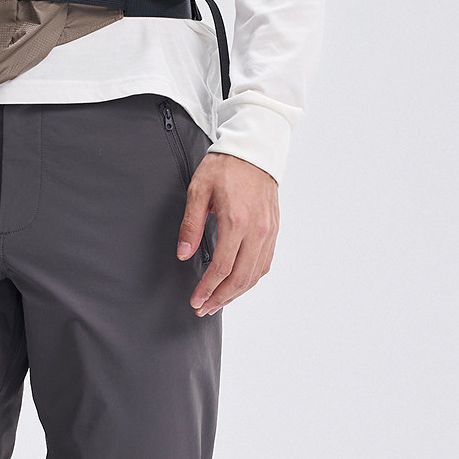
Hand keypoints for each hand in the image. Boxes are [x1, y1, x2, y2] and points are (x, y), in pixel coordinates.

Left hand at [177, 152, 279, 315]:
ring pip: (254, 275)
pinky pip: (264, 264)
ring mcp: (268, 232)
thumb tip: (183, 253)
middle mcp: (257, 230)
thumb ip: (190, 225)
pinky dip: (250, 280)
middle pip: (240, 278)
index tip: (195, 300)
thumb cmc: (225, 166)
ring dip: (235, 294)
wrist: (255, 150)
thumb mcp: (198, 190)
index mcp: (236, 221)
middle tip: (203, 308)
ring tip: (218, 302)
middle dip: (220, 298)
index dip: (207, 289)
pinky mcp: (274, 231)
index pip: (221, 268)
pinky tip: (237, 285)